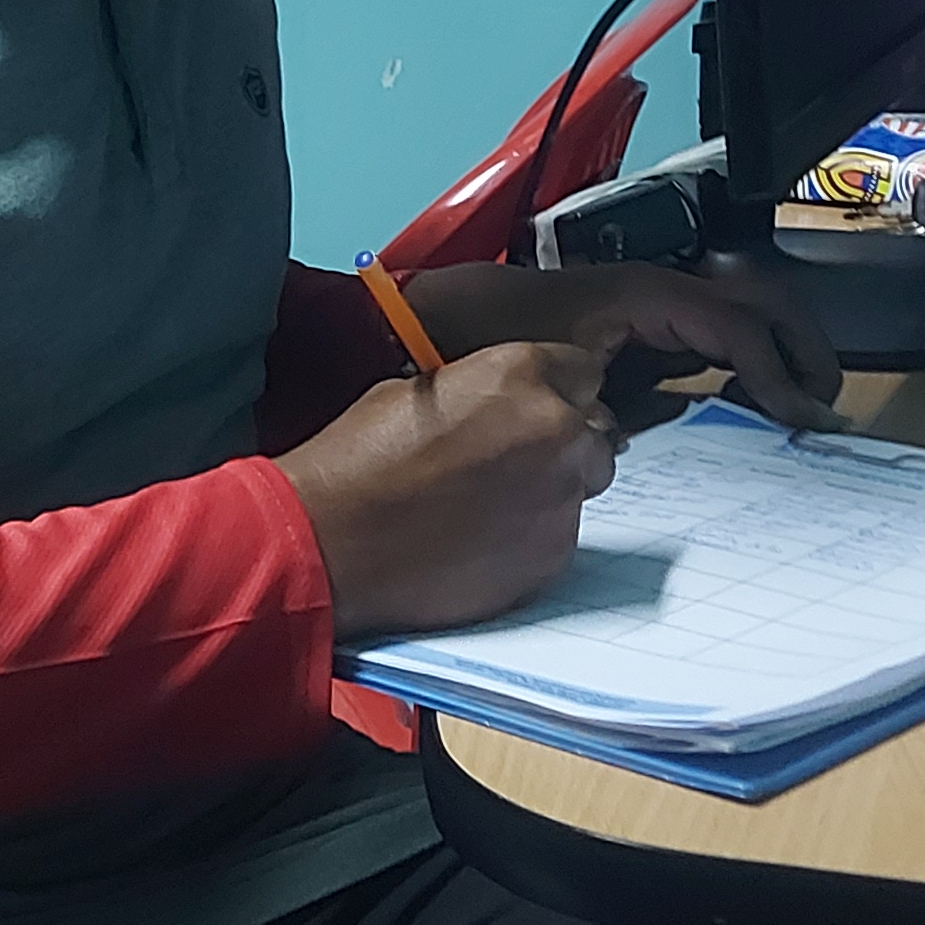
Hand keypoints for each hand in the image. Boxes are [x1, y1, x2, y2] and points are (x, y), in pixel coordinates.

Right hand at [276, 340, 622, 645]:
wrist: (332, 542)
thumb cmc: (357, 466)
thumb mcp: (417, 389)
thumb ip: (481, 390)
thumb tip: (503, 404)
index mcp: (520, 375)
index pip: (581, 368)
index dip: (552, 389)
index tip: (532, 406)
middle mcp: (555, 430)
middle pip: (592, 428)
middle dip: (558, 439)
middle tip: (506, 459)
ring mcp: (560, 497)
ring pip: (580, 484)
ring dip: (548, 488)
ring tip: (486, 504)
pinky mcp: (552, 556)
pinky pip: (560, 535)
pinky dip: (532, 535)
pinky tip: (481, 537)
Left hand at [404, 259, 843, 428]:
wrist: (438, 316)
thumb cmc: (487, 334)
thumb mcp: (545, 368)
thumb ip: (595, 409)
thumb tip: (626, 437)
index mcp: (645, 292)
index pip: (736, 327)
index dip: (776, 368)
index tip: (804, 414)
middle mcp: (657, 291)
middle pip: (757, 303)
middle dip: (801, 346)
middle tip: (827, 401)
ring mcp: (651, 306)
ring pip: (740, 315)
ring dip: (779, 351)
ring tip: (805, 400)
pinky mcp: (639, 326)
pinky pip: (709, 336)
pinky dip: (744, 361)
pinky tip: (755, 399)